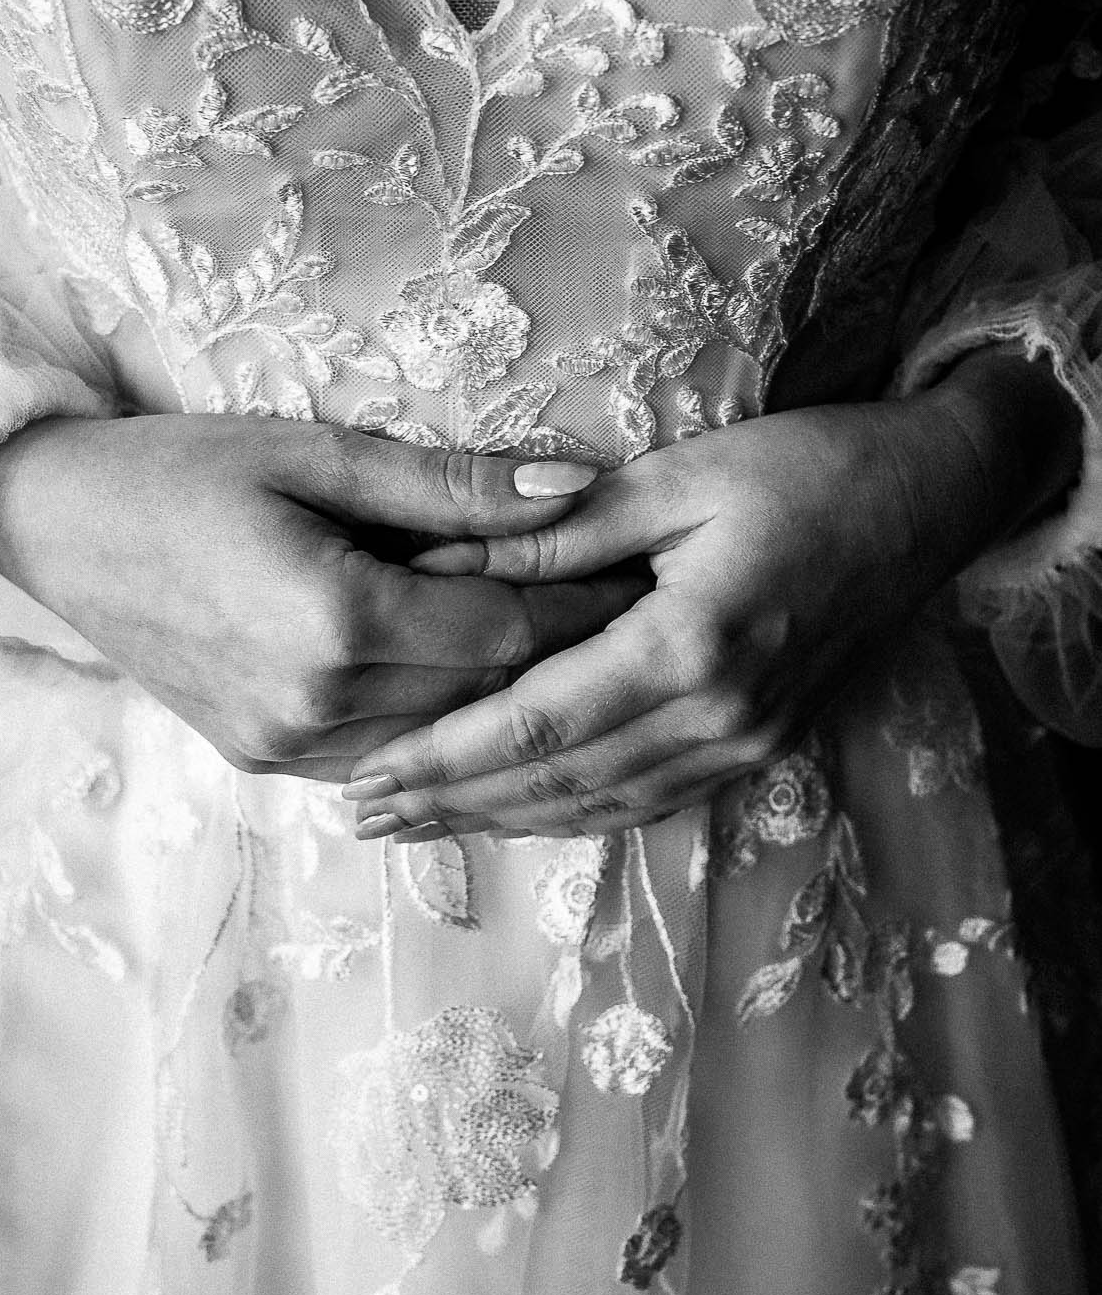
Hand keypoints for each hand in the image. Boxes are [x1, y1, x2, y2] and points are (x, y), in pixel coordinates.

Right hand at [0, 413, 640, 778]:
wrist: (53, 528)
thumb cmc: (181, 468)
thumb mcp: (315, 454)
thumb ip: (450, 486)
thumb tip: (578, 487)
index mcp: (335, 625)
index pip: (509, 635)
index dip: (590, 610)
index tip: (654, 578)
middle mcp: (316, 708)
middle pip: (488, 699)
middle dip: (569, 659)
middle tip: (647, 616)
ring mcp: (287, 748)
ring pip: (444, 740)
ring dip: (511, 702)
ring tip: (587, 657)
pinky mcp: (265, 760)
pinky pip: (388, 757)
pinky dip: (444, 727)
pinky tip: (487, 693)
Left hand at [342, 355, 1081, 835]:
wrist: (931, 501)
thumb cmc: (807, 468)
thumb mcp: (679, 476)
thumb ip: (559, 535)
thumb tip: (439, 564)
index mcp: (690, 645)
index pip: (536, 723)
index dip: (443, 758)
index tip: (366, 775)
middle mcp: (719, 716)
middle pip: (556, 781)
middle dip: (450, 804)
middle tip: (362, 816)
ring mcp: (746, 743)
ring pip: (598, 806)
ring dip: (500, 821)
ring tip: (416, 826)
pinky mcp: (760, 746)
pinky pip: (648, 802)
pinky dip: (570, 814)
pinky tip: (516, 814)